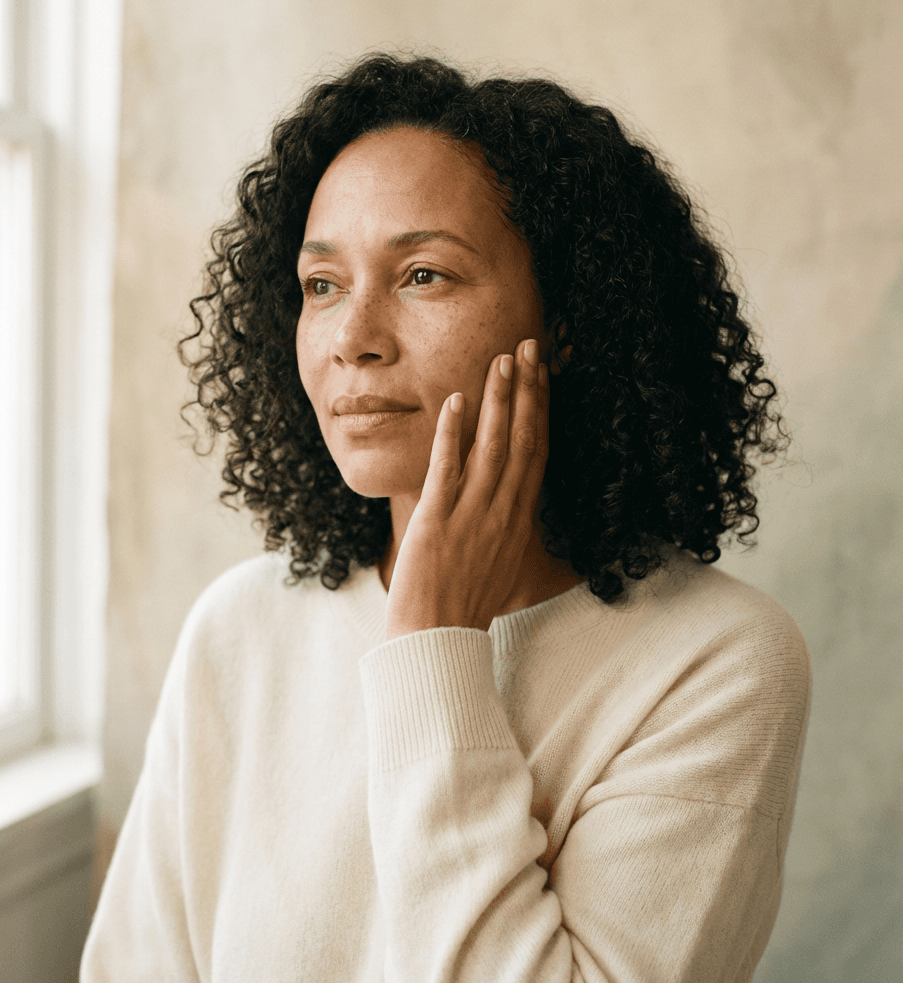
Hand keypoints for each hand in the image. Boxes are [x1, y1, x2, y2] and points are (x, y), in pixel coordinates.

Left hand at [384, 339, 548, 638]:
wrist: (439, 636)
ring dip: (498, 400)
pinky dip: (452, 433)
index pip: (538, 451)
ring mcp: (472, 513)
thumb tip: (539, 530)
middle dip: (528, 389)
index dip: (542, 408)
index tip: (544, 374)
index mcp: (520, 518)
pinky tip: (454, 400)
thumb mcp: (511, 569)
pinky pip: (448, 469)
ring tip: (502, 358)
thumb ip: (521, 538)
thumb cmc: (471, 605)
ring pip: (493, 446)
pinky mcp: (438, 519)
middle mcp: (504, 510)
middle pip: (524, 438)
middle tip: (530, 346)